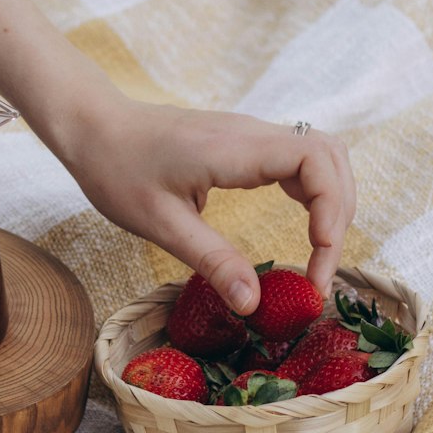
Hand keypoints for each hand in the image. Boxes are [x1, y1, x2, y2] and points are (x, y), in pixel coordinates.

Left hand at [59, 95, 356, 315]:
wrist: (94, 127)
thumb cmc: (117, 170)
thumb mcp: (159, 224)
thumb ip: (211, 260)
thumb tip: (252, 305)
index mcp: (233, 148)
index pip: (315, 160)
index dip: (332, 209)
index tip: (317, 258)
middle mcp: (251, 133)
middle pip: (330, 156)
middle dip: (339, 214)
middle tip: (319, 268)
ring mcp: (250, 135)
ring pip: (320, 154)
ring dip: (331, 202)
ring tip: (317, 253)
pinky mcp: (244, 144)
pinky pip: (298, 159)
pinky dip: (313, 193)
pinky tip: (304, 227)